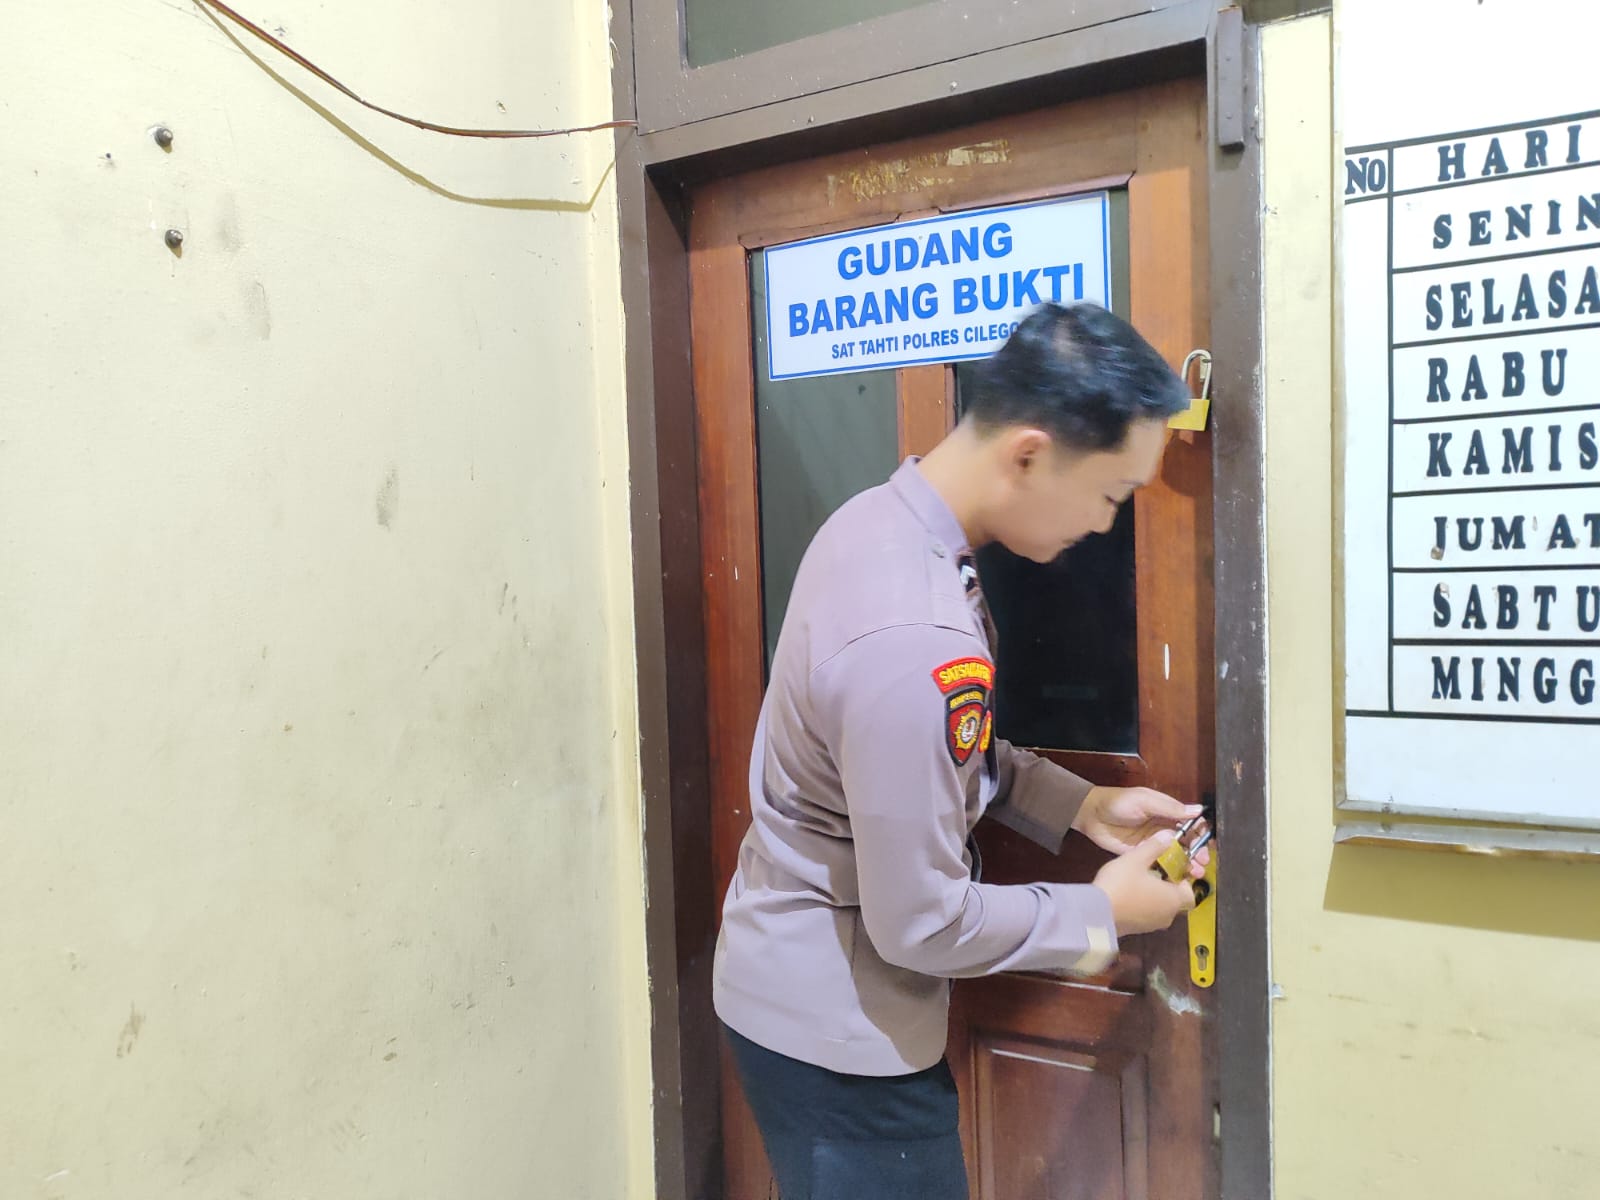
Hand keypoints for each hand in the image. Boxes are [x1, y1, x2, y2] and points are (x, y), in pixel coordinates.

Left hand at [1075, 786, 1209, 874]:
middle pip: (1187, 842)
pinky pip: (1160, 864)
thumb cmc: (1119, 802)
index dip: (1202, 832)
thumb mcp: (1145, 800)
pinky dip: (1171, 871)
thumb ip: (1170, 808)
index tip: (1210, 842)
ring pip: (1177, 855)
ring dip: (1188, 863)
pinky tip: (1179, 878)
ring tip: (1195, 871)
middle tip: (1202, 861)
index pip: (1191, 823)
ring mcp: (1154, 844)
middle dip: (1198, 851)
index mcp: (1167, 812)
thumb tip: (1198, 811)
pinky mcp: (1143, 857)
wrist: (1092, 815)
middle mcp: (1164, 829)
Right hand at [1093, 829, 1198, 935]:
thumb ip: (1154, 846)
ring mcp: (1151, 926)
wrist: (1096, 914)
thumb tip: (1169, 836)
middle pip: (1176, 901)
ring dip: (1154, 896)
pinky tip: (1126, 894)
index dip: (1184, 881)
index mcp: (1173, 899)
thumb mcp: (1136, 858)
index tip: (1171, 869)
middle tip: (1153, 872)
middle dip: (1167, 887)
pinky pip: (1146, 916)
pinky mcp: (1136, 930)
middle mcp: (1167, 915)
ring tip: (1138, 881)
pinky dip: (1142, 906)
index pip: (1191, 893)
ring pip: (1160, 909)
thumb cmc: (1121, 885)